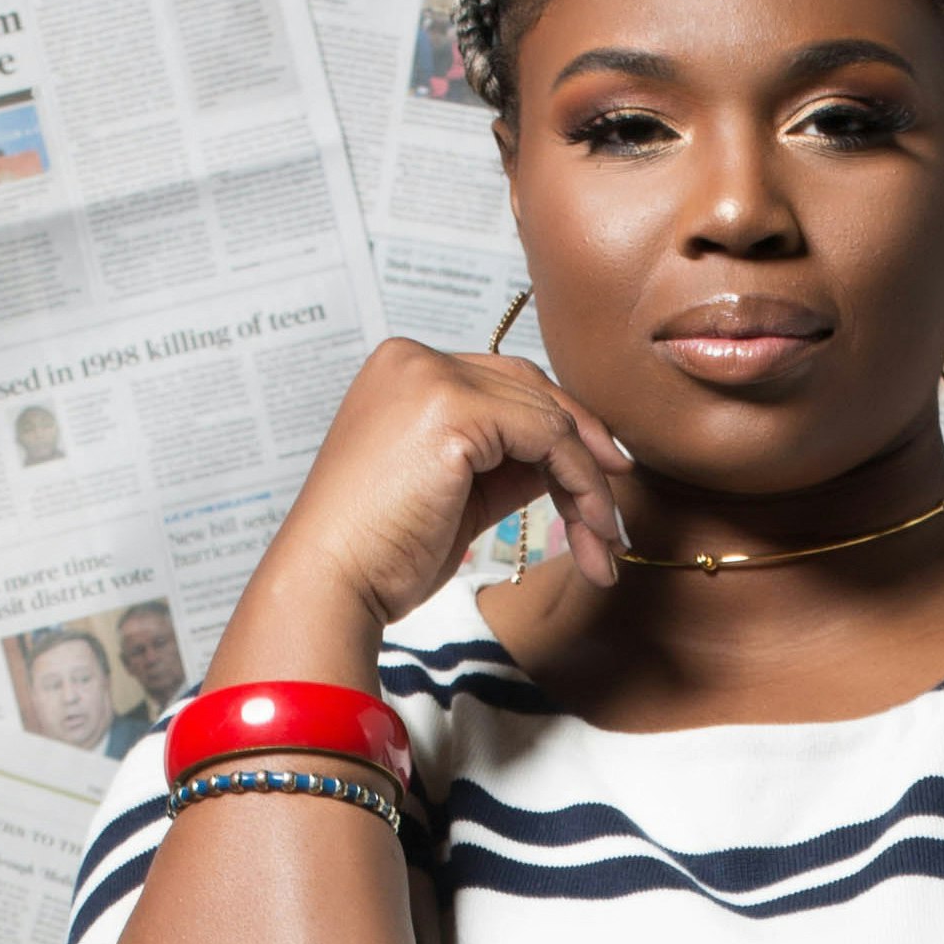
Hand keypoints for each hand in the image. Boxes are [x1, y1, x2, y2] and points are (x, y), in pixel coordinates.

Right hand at [222, 336, 632, 675]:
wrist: (331, 583)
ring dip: (589, 483)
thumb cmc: (380, 553)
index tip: (600, 483)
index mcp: (404, 371)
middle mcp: (414, 359)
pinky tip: (588, 531)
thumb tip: (570, 460)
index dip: (561, 431)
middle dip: (586, 455)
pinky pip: (548, 437)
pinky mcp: (451, 409)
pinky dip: (579, 484)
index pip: (506, 384)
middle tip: (612, 518)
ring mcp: (431, 377)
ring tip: (602, 545)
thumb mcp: (454, 493)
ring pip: (548, 417)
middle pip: (533, 391)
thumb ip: (506, 462)